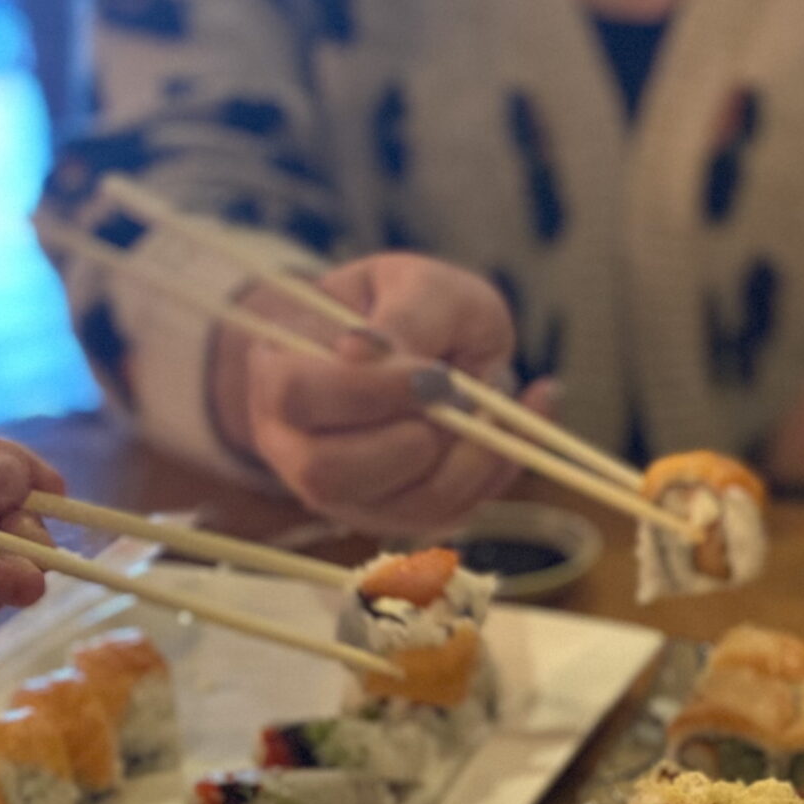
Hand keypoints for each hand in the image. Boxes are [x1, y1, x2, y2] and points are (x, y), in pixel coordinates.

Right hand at [217, 253, 555, 534]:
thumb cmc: (413, 307)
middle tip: (463, 391)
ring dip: (469, 457)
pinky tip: (524, 416)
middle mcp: (297, 449)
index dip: (371, 392)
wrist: (426, 345)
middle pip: (333, 474)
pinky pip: (450, 514)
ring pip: (403, 507)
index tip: (437, 374)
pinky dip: (498, 469)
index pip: (298, 399)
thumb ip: (405, 314)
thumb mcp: (419, 285)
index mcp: (279, 375)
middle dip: (418, 438)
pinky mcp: (397, 518)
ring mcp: (346, 496)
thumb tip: (363, 350)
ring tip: (498, 400)